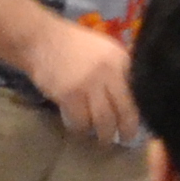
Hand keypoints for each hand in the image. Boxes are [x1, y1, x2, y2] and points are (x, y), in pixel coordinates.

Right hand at [25, 19, 140, 147]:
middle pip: (125, 110)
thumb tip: (130, 95)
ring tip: (102, 140)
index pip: (137, 93)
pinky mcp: (69, 95)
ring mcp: (89, 84)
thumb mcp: (103, 50)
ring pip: (104, 120)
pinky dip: (81, 129)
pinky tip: (80, 130)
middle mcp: (109, 72)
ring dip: (104, 135)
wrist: (41, 39)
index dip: (138, 111)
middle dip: (126, 130)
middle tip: (124, 139)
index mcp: (120, 59)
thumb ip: (118, 69)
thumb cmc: (72, 45)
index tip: (136, 122)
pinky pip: (81, 121)